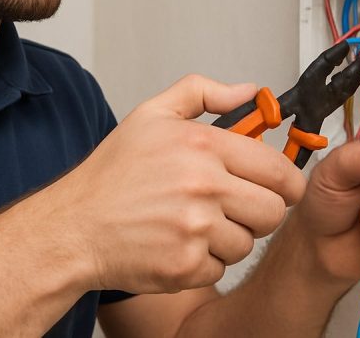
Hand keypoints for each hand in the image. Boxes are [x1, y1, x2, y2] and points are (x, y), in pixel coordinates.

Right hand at [53, 75, 306, 294]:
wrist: (73, 227)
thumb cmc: (112, 175)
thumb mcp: (152, 114)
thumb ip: (204, 93)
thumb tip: (249, 91)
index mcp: (203, 145)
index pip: (278, 169)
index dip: (286, 182)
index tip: (279, 187)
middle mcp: (203, 186)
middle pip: (273, 211)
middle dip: (259, 211)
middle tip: (235, 207)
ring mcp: (195, 230)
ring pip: (248, 243)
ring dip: (229, 238)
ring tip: (195, 224)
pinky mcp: (186, 267)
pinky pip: (221, 269)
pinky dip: (204, 262)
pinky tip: (178, 244)